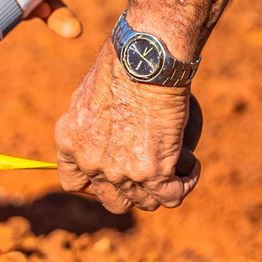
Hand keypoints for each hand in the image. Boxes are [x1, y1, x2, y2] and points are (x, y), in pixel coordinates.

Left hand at [55, 42, 201, 212]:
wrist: (146, 60)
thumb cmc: (124, 64)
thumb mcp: (91, 92)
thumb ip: (92, 120)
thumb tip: (103, 132)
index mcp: (70, 140)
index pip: (75, 183)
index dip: (96, 185)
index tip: (114, 176)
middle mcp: (90, 161)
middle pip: (113, 200)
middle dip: (132, 192)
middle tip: (150, 171)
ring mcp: (119, 171)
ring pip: (145, 201)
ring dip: (162, 187)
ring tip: (177, 161)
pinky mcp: (151, 173)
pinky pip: (172, 194)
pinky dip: (186, 183)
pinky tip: (192, 165)